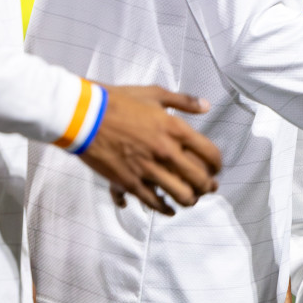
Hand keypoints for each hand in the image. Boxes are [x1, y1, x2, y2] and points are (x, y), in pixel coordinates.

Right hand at [82, 85, 221, 215]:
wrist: (84, 116)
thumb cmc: (118, 101)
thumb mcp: (154, 93)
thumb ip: (184, 101)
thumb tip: (206, 106)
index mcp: (175, 129)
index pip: (210, 153)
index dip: (218, 164)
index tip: (217, 168)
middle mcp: (166, 151)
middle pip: (200, 179)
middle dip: (208, 186)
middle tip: (209, 187)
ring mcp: (149, 169)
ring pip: (181, 195)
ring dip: (190, 200)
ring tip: (191, 199)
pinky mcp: (130, 182)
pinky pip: (154, 202)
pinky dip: (165, 208)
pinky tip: (169, 208)